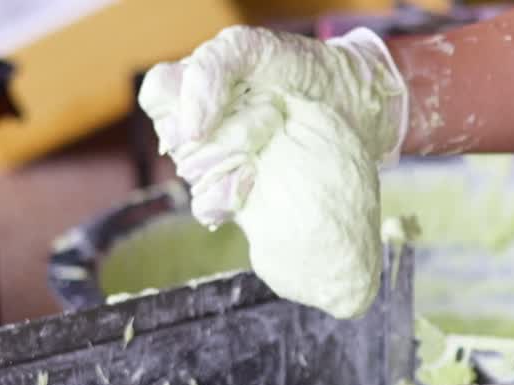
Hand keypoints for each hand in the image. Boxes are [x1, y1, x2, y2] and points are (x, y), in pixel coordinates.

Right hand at [138, 26, 407, 226]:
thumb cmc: (303, 68)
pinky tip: (248, 190)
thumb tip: (191, 127)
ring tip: (262, 157)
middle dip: (216, 139)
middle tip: (266, 125)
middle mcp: (204, 123)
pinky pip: (209, 205)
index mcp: (198, 85)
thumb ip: (213, 68)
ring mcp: (222, 158)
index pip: (159, 97)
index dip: (179, 107)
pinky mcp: (242, 190)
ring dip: (224, 169)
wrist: (355, 103)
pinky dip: (221, 201)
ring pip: (192, 175)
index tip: (210, 119)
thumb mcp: (254, 50)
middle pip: (175, 141)